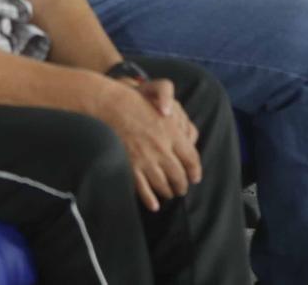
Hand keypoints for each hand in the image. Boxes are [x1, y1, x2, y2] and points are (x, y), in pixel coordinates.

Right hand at [98, 77, 202, 212]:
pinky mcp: (129, 166)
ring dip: (168, 191)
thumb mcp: (165, 107)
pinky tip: (154, 205)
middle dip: (182, 185)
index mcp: (173, 134)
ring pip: (162, 183)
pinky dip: (149, 199)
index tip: (196, 178)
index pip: (191, 158)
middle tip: (183, 189)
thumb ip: (180, 123)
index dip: (195, 171)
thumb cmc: (138, 102)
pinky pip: (142, 188)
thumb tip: (191, 137)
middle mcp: (161, 148)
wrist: (111, 106)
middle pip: (178, 174)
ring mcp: (145, 159)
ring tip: (170, 194)